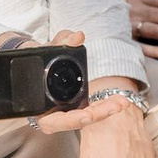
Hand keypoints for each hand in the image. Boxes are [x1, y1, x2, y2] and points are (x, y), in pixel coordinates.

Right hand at [9, 31, 147, 127]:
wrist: (35, 61)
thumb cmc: (36, 58)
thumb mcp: (45, 48)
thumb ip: (61, 42)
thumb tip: (78, 36)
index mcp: (39, 109)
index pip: (54, 121)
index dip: (71, 119)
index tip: (87, 116)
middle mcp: (53, 115)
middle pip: (78, 120)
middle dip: (99, 114)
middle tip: (118, 105)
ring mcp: (66, 113)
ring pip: (88, 116)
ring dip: (106, 110)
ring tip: (123, 102)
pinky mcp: (76, 107)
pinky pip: (91, 109)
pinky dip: (105, 105)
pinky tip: (120, 100)